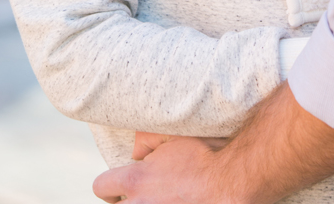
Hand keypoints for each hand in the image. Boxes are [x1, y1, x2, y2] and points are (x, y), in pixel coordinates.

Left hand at [94, 135, 225, 203]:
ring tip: (159, 199)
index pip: (101, 187)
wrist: (232, 180)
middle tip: (142, 197)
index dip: (110, 185)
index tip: (122, 186)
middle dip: (124, 203)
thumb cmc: (206, 154)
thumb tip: (135, 152)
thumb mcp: (174, 135)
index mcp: (136, 180)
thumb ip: (147, 140)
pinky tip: (177, 203)